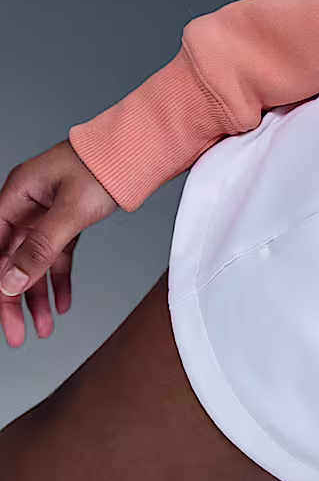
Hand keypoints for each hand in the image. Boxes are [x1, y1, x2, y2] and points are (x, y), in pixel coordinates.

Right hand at [0, 139, 118, 347]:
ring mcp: (46, 212)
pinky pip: (57, 254)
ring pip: (35, 261)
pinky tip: (64, 302)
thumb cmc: (106, 164)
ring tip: (45, 327)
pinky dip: (59, 278)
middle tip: (20, 335)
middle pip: (10, 260)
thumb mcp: (70, 211)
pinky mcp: (68, 218)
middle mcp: (26, 204)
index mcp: (15, 196)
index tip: (2, 316)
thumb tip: (11, 282)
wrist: (143, 146)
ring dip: (38, 295)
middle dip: (14, 300)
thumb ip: (40, 248)